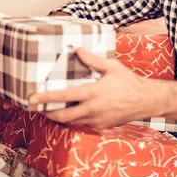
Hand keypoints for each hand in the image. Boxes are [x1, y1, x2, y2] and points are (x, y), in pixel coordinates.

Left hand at [28, 48, 151, 129]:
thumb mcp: (112, 66)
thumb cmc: (129, 81)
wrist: (146, 101)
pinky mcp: (101, 126)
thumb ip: (93, 60)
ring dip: (60, 116)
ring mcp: (96, 120)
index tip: (31, 99)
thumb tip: (78, 50)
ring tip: (51, 108)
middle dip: (46, 113)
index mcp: (92, 93)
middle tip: (37, 107)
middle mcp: (92, 110)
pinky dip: (75, 118)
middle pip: (62, 116)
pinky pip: (83, 123)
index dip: (45, 98)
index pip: (62, 96)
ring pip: (71, 121)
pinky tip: (73, 110)